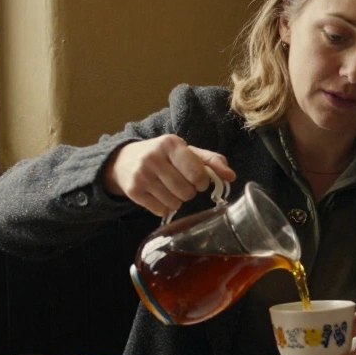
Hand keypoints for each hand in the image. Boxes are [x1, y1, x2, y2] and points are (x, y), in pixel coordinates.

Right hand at [102, 135, 235, 216]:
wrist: (124, 160)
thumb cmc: (163, 156)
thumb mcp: (186, 151)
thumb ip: (211, 161)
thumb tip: (231, 176)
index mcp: (170, 144)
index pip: (197, 172)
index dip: (203, 182)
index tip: (200, 181)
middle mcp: (154, 158)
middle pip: (186, 191)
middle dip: (189, 192)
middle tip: (182, 184)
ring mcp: (142, 175)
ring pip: (174, 203)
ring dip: (177, 200)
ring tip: (170, 189)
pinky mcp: (133, 191)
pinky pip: (160, 210)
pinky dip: (164, 207)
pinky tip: (159, 195)